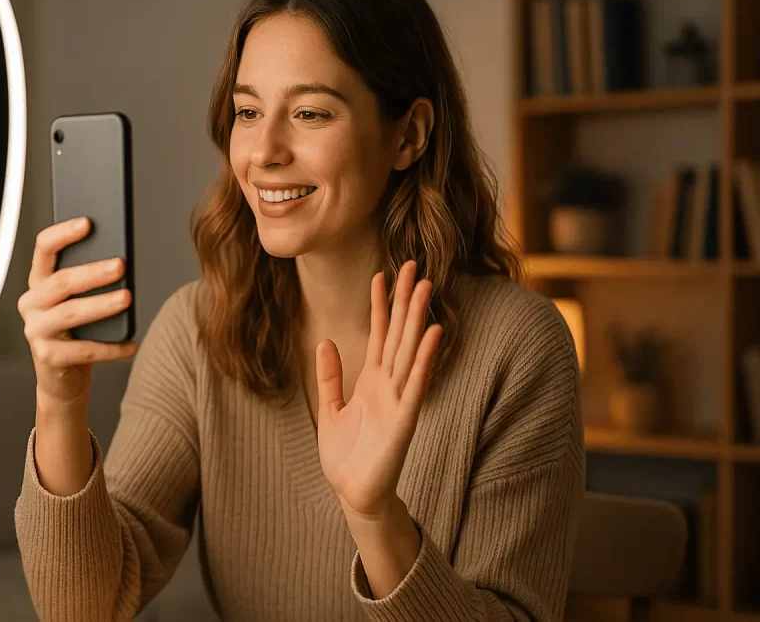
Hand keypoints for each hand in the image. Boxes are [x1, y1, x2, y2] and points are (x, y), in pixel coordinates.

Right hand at [18, 217, 137, 403]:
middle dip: (92, 273)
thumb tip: (120, 261)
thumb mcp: (82, 301)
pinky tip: (132, 344)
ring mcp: (36, 331)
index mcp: (40, 282)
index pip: (43, 249)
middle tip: (121, 266)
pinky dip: (111, 348)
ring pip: (70, 313)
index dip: (63, 234)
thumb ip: (91, 281)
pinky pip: (84, 350)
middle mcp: (32, 303)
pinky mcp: (48, 358)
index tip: (88, 222)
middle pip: (60, 282)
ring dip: (101, 305)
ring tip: (127, 298)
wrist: (63, 377)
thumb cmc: (79, 331)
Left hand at [316, 260, 441, 517]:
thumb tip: (325, 341)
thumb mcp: (330, 409)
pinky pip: (417, 383)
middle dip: (405, 300)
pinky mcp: (405, 419)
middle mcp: (388, 384)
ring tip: (426, 286)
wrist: (353, 494)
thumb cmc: (345, 456)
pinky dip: (425, 358)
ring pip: (410, 350)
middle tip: (413, 265)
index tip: (382, 273)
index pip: (378, 334)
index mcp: (370, 381)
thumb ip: (330, 377)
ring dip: (418, 318)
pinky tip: (434, 332)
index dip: (380, 304)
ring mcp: (399, 399)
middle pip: (399, 333)